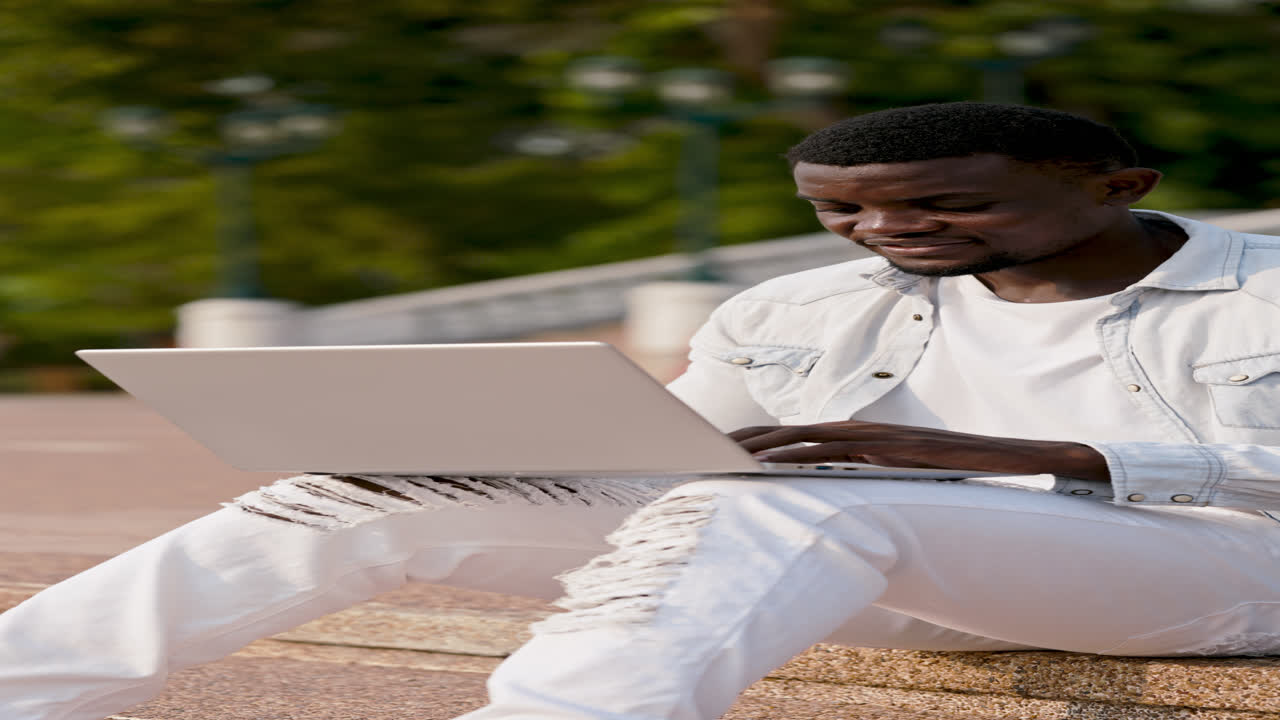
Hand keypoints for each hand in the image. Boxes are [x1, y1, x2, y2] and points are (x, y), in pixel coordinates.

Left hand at [730, 421, 1110, 480]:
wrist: (1016, 456)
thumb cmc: (960, 470)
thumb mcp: (906, 476)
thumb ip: (874, 477)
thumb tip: (840, 491)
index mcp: (865, 437)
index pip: (801, 437)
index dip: (761, 441)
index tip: (724, 450)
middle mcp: (865, 431)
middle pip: (793, 432)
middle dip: (748, 440)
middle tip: (703, 449)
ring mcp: (877, 437)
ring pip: (806, 438)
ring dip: (762, 445)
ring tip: (722, 455)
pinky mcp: (891, 449)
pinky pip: (836, 453)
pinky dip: (799, 455)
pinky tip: (772, 464)